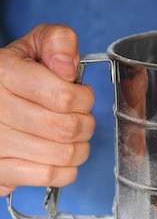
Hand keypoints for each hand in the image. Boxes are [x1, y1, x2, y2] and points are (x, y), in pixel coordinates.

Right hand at [0, 24, 94, 195]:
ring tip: (70, 138)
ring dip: (78, 148)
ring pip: (64, 155)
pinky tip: (59, 158)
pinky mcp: (2, 171)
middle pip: (68, 129)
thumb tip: (67, 66)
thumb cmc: (13, 80)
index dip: (84, 99)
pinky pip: (50, 176)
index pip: (63, 97)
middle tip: (79, 119)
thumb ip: (56, 42)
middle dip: (85, 124)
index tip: (82, 96)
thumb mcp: (31, 49)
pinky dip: (65, 170)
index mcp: (4, 74)